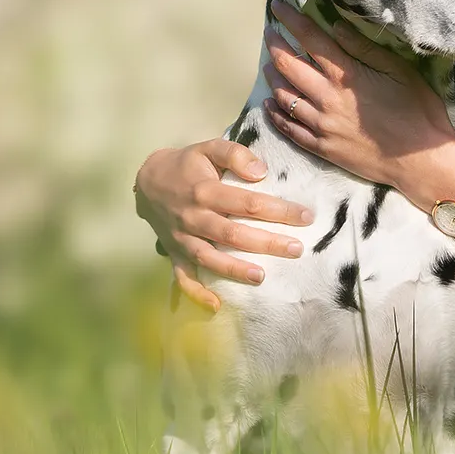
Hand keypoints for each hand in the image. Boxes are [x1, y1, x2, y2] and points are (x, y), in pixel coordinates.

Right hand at [132, 139, 311, 310]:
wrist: (148, 181)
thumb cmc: (187, 164)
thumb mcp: (208, 148)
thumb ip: (235, 154)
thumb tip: (262, 172)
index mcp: (205, 191)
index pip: (248, 203)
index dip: (278, 210)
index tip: (306, 216)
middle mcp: (193, 217)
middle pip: (234, 234)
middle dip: (267, 243)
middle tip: (296, 249)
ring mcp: (183, 239)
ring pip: (210, 258)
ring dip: (235, 270)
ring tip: (262, 277)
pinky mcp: (175, 253)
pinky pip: (183, 278)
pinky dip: (197, 294)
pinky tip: (216, 306)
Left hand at [263, 0, 454, 204]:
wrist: (421, 161)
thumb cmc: (417, 111)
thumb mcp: (399, 71)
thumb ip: (364, 48)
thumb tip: (335, 27)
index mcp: (346, 75)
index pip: (310, 39)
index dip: (290, 20)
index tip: (278, 6)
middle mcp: (326, 98)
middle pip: (288, 66)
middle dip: (275, 45)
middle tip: (269, 33)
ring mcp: (321, 125)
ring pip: (283, 96)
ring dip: (272, 77)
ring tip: (269, 66)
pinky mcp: (321, 147)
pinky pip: (289, 128)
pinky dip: (275, 114)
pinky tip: (269, 105)